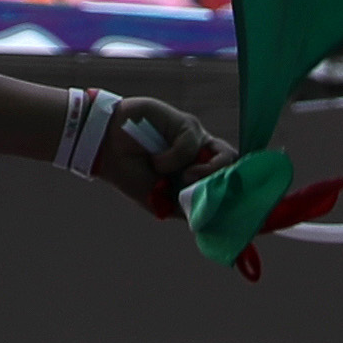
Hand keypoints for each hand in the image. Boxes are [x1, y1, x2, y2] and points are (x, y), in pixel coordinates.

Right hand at [88, 94, 241, 217]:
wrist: (106, 148)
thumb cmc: (131, 174)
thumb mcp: (159, 200)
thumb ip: (184, 207)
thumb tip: (210, 218)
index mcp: (198, 175)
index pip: (229, 183)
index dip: (236, 195)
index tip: (236, 213)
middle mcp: (202, 157)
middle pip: (235, 168)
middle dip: (226, 184)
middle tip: (207, 193)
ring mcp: (196, 139)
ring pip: (224, 156)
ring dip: (206, 172)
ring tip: (184, 177)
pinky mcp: (185, 124)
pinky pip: (192, 144)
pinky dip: (173, 158)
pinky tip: (155, 161)